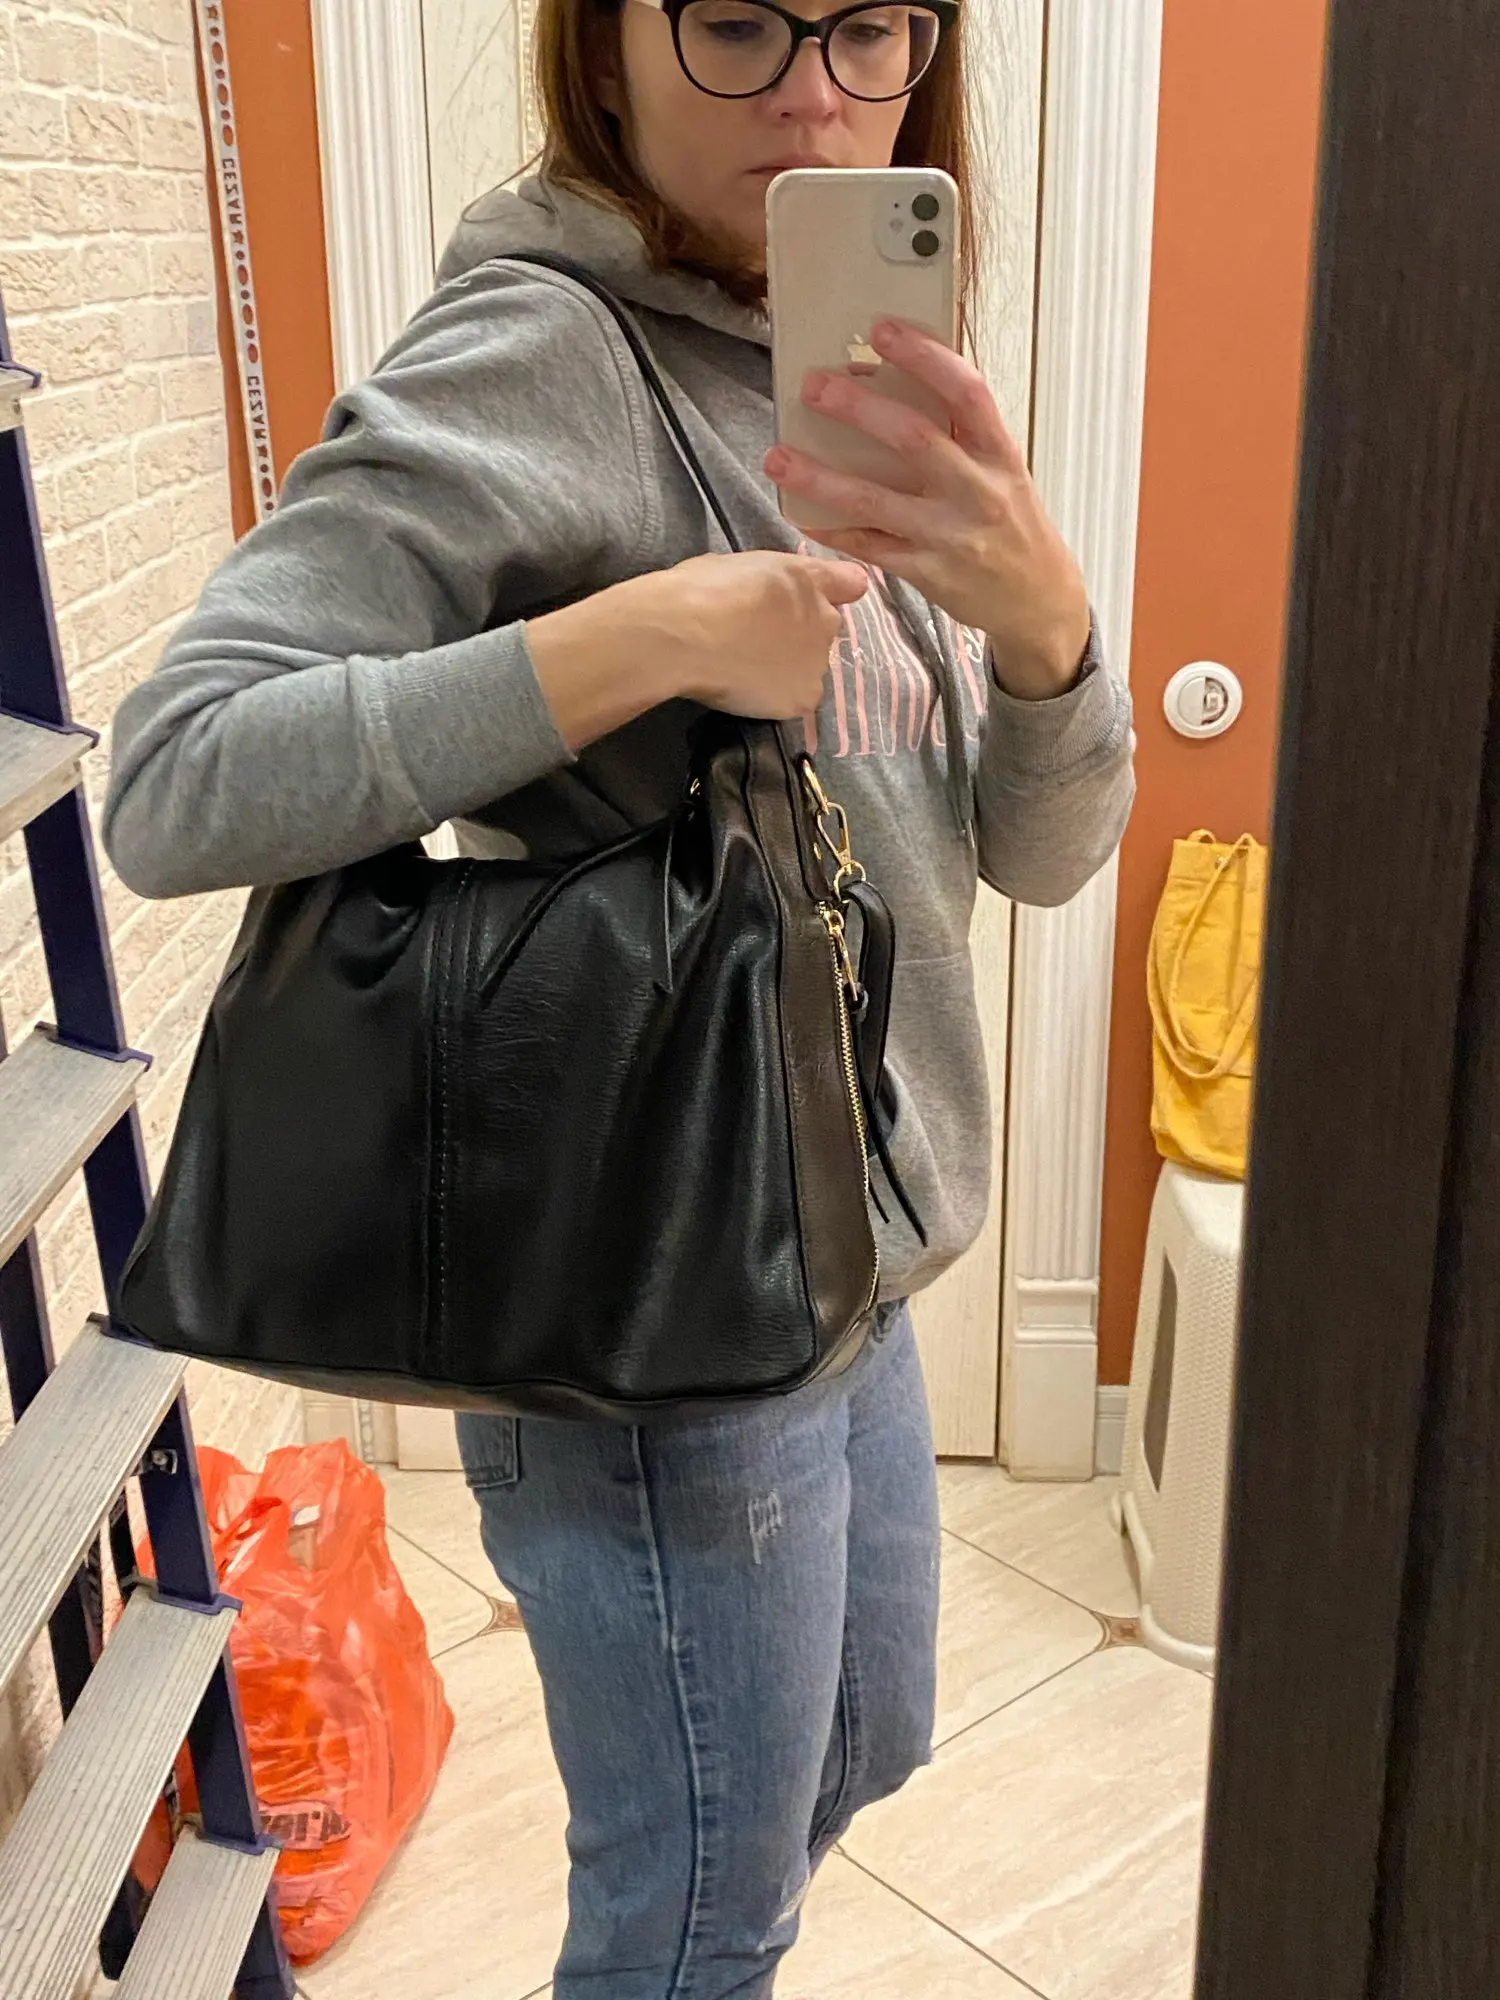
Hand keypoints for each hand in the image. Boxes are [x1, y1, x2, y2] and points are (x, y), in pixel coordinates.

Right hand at [632, 551, 869, 719]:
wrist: (685, 633)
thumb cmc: (705, 589)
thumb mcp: (745, 561)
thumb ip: (781, 574)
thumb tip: (817, 583)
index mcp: (811, 580)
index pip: (848, 584)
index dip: (832, 590)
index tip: (811, 599)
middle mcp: (827, 621)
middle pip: (821, 631)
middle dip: (797, 634)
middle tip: (754, 637)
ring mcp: (818, 662)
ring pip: (808, 667)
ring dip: (787, 668)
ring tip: (745, 666)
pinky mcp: (803, 698)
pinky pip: (795, 699)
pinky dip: (776, 697)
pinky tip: (746, 688)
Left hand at [764, 320, 1090, 700]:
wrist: (1039, 601)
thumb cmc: (1015, 525)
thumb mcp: (1004, 472)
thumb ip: (962, 436)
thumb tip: (896, 389)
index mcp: (999, 455)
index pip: (967, 393)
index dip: (925, 356)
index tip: (883, 329)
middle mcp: (977, 491)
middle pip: (914, 439)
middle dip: (859, 408)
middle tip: (814, 386)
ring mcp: (951, 535)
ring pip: (876, 501)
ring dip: (821, 478)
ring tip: (777, 457)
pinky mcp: (928, 573)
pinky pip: (870, 547)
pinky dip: (833, 530)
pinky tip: (801, 513)